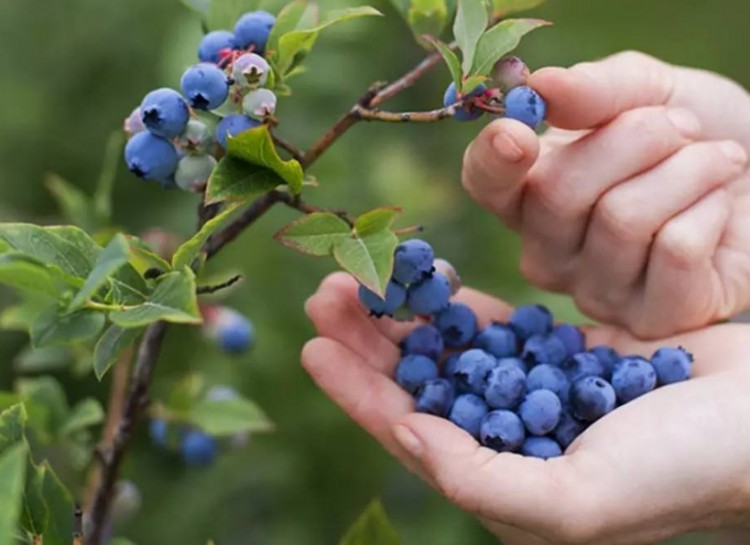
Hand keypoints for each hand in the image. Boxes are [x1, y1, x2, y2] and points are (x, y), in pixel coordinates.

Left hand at [303, 272, 749, 544]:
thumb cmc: (683, 472)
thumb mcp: (578, 501)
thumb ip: (484, 480)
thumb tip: (409, 437)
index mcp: (505, 483)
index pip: (411, 433)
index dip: (358, 393)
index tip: (313, 347)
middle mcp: (512, 440)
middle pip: (421, 385)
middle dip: (369, 343)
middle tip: (326, 293)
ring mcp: (537, 394)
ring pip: (451, 351)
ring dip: (406, 316)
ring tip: (363, 276)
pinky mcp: (565, 355)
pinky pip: (499, 327)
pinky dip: (463, 305)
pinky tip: (432, 281)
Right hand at [463, 51, 749, 337]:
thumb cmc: (691, 133)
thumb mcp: (645, 91)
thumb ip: (592, 90)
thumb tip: (540, 87)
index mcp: (529, 193)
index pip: (485, 183)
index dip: (492, 160)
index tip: (518, 132)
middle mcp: (548, 250)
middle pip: (557, 193)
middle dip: (635, 138)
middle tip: (683, 126)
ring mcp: (594, 291)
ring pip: (622, 219)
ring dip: (687, 171)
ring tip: (716, 160)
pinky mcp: (650, 317)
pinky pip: (674, 250)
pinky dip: (711, 210)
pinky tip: (718, 210)